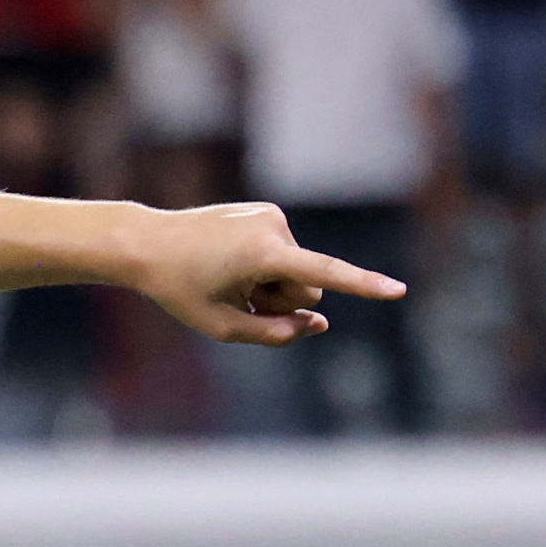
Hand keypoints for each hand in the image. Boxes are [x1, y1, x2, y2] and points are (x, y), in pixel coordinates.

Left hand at [125, 202, 403, 345]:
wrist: (146, 243)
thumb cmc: (179, 289)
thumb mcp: (222, 326)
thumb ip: (275, 334)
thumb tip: (319, 324)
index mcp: (264, 254)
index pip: (324, 274)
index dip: (363, 285)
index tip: (398, 291)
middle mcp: (274, 227)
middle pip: (308, 285)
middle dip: (283, 300)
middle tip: (238, 297)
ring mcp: (271, 216)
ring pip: (295, 270)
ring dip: (270, 284)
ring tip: (229, 278)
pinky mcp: (265, 212)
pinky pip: (283, 253)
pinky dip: (263, 266)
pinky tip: (229, 262)